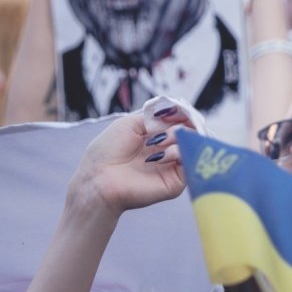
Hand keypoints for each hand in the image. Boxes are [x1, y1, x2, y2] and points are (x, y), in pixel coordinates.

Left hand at [68, 110, 191, 215]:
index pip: (180, 122)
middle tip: (164, 127)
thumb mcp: (130, 124)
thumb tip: (176, 110)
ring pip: (193, 144)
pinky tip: (160, 156)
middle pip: (190, 131)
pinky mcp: (176, 182)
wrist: (98, 180)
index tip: (176, 109)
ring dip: (177, 135)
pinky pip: (190, 162)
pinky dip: (179, 152)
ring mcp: (172, 167)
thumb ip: (154, 117)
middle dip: (180, 123)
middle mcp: (166, 152)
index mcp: (155, 139)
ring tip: (157, 142)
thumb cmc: (107, 152)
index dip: (182, 114)